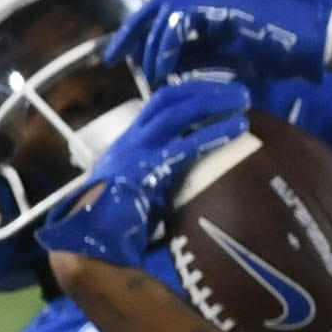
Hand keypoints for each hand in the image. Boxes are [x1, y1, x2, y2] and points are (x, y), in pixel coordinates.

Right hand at [35, 75, 250, 273]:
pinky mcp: (145, 170)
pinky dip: (213, 133)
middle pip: (168, 99)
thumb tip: (196, 171)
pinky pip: (184, 146)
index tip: (217, 89)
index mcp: (128, 142)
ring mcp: (136, 152)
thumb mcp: (138, 187)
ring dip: (212, 103)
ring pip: (175, 114)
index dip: (189, 91)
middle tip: (238, 92)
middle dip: (204, 90)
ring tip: (243, 103)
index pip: (159, 103)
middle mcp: (131, 140)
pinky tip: (237, 129)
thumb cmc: (114, 223)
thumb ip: (161, 173)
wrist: (88, 242)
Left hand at [109, 0, 331, 87]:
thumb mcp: (233, 60)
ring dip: (151, 43)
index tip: (123, 55)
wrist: (320, 40)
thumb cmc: (287, 53)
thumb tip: (171, 75)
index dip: (142, 30)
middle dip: (133, 31)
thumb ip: (203, 61)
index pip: (166, 8)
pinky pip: (180, 19)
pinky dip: (168, 45)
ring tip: (148, 74)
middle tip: (113, 58)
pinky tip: (167, 69)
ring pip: (164, 7)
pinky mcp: (224, 2)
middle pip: (158, 2)